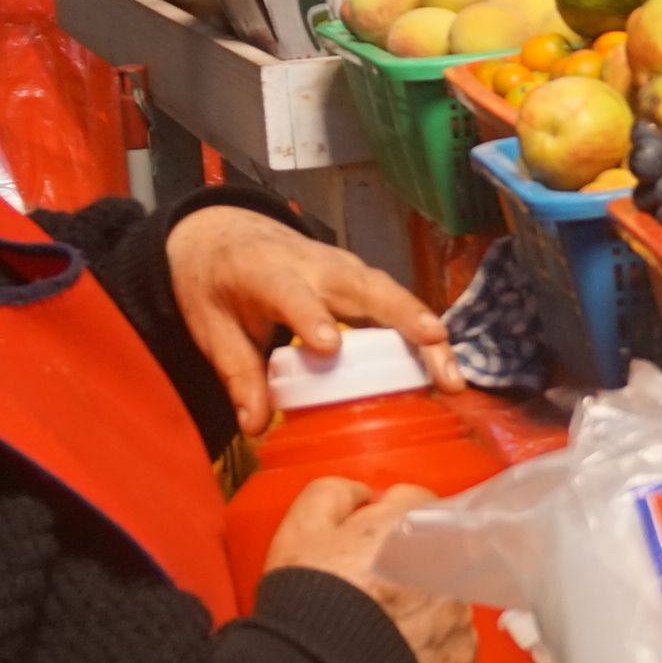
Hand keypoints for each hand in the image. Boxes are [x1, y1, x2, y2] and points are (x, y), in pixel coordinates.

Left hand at [164, 204, 459, 437]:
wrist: (223, 236)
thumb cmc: (216, 284)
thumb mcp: (210, 328)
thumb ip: (237, 373)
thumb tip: (255, 426)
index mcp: (266, 272)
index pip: (292, 294)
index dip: (310, 317)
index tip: (326, 347)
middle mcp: (315, 267)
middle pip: (366, 290)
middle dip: (403, 318)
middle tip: (435, 348)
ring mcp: (345, 269)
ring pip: (391, 295)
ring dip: (425, 330)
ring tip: (450, 373)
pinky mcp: (361, 279)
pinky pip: (395, 303)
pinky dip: (422, 331)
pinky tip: (443, 365)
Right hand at [262, 476, 478, 662]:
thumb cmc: (307, 597)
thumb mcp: (301, 528)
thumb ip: (334, 493)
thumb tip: (364, 494)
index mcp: (413, 526)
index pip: (418, 502)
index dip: (388, 519)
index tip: (370, 538)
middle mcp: (447, 565)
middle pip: (437, 548)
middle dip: (410, 559)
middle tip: (372, 583)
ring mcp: (458, 612)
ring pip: (448, 592)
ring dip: (424, 598)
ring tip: (383, 619)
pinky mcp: (460, 654)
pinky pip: (453, 637)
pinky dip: (431, 639)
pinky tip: (398, 645)